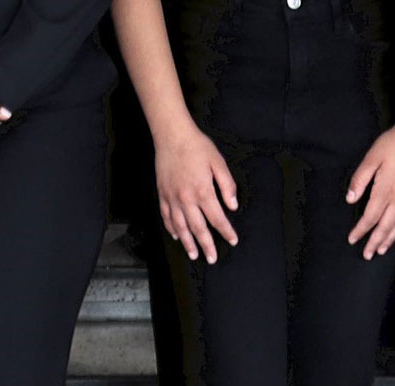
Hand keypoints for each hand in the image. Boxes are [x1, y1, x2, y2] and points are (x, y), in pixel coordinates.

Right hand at [153, 122, 241, 264]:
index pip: (217, 218)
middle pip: (198, 228)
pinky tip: (176, 236)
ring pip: (180, 226)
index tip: (232, 240)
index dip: (226, 231)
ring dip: (188, 242)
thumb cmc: (197, 147)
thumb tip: (232, 206)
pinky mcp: (162, 194)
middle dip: (206, 245)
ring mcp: (172, 198)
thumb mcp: (218, 162)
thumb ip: (227, 186)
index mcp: (203, 191)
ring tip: (193, 254)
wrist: (172, 136)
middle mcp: (186, 198)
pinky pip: (166, 216)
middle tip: (212, 258)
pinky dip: (171, 228)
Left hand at [343, 113, 394, 258]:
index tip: (353, 239)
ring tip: (382, 249)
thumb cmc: (392, 144)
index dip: (361, 230)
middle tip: (367, 254)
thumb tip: (350, 199)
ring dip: (391, 239)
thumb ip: (359, 180)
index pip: (370, 217)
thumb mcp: (371, 158)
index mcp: (385, 191)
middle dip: (375, 242)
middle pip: (386, 226)